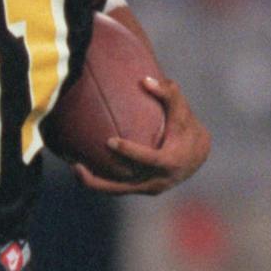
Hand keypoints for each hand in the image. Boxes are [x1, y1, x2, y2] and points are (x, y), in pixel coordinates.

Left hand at [72, 76, 210, 195]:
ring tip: (72, 167)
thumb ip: (168, 93)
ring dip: (93, 183)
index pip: (149, 160)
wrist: (197, 155)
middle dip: (98, 180)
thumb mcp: (181, 110)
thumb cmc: (186, 127)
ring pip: (117, 191)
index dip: (130, 152)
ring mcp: (148, 188)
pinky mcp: (141, 189)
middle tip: (75, 165)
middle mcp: (158, 181)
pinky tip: (81, 166)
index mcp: (170, 162)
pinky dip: (100, 181)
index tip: (110, 141)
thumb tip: (144, 80)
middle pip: (123, 187)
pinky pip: (117, 188)